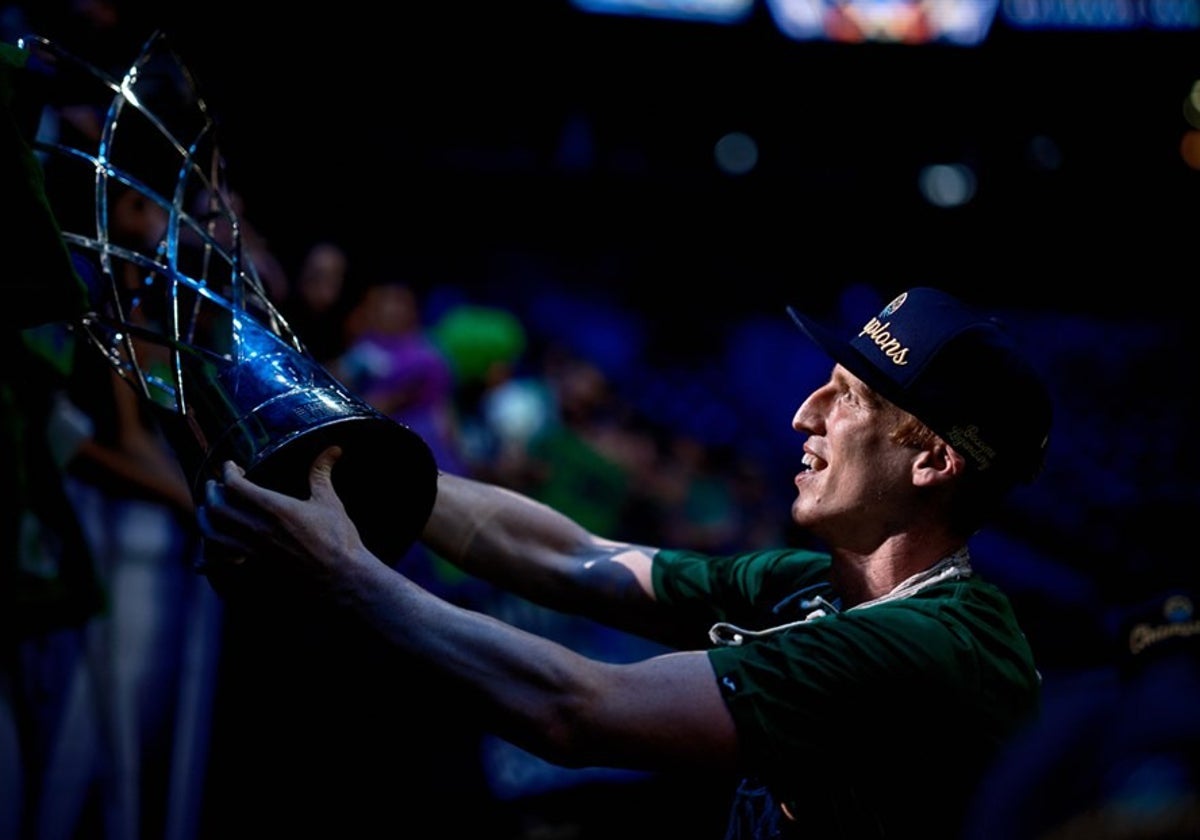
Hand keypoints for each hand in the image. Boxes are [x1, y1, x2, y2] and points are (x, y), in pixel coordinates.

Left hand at [195, 445, 368, 582]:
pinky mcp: (255, 569)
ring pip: (213, 534)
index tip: (230, 466)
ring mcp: (254, 552)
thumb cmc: (338, 539)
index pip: (235, 485)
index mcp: (275, 508)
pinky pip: (221, 565)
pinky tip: (203, 561)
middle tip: (214, 485)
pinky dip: (208, 561)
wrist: (341, 577)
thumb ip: (321, 473)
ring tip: (206, 512)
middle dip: (211, 491)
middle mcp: (258, 529)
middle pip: (217, 506)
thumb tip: (332, 448)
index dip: (228, 472)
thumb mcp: (330, 502)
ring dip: (205, 519)